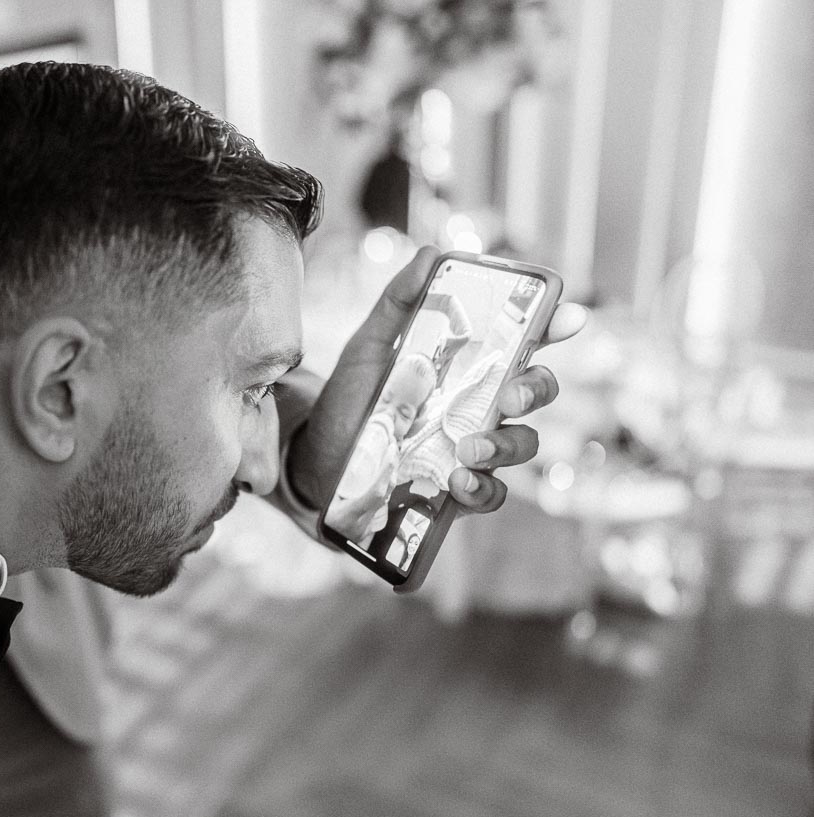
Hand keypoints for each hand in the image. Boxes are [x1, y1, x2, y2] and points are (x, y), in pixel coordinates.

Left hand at [286, 246, 588, 514]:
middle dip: (536, 390)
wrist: (317, 460)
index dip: (554, 326)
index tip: (568, 318)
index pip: (524, 341)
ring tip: (469, 449)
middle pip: (536, 391)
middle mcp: (479, 403)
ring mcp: (474, 447)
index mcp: (467, 364)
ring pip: (522, 444)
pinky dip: (484, 490)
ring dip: (507, 446)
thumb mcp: (368, 346)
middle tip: (510, 396)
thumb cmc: (350, 400)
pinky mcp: (458, 490)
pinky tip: (459, 482)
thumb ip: (399, 302)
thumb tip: (432, 253)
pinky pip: (493, 494)